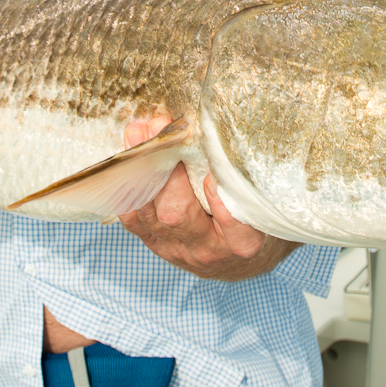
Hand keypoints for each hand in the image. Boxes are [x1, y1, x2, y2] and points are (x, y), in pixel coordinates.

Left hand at [117, 117, 298, 281]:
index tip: (213, 175)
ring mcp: (175, 249)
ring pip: (149, 213)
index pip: (235, 228)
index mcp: (241, 243)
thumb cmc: (248, 217)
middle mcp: (206, 250)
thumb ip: (245, 180)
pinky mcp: (153, 243)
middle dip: (165, 170)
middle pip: (177, 215)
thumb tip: (224, 132)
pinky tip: (127, 157)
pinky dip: (128, 186)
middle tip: (162, 129)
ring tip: (139, 131)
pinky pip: (132, 218)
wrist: (231, 257)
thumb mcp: (258, 203)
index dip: (220, 202)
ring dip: (140, 168)